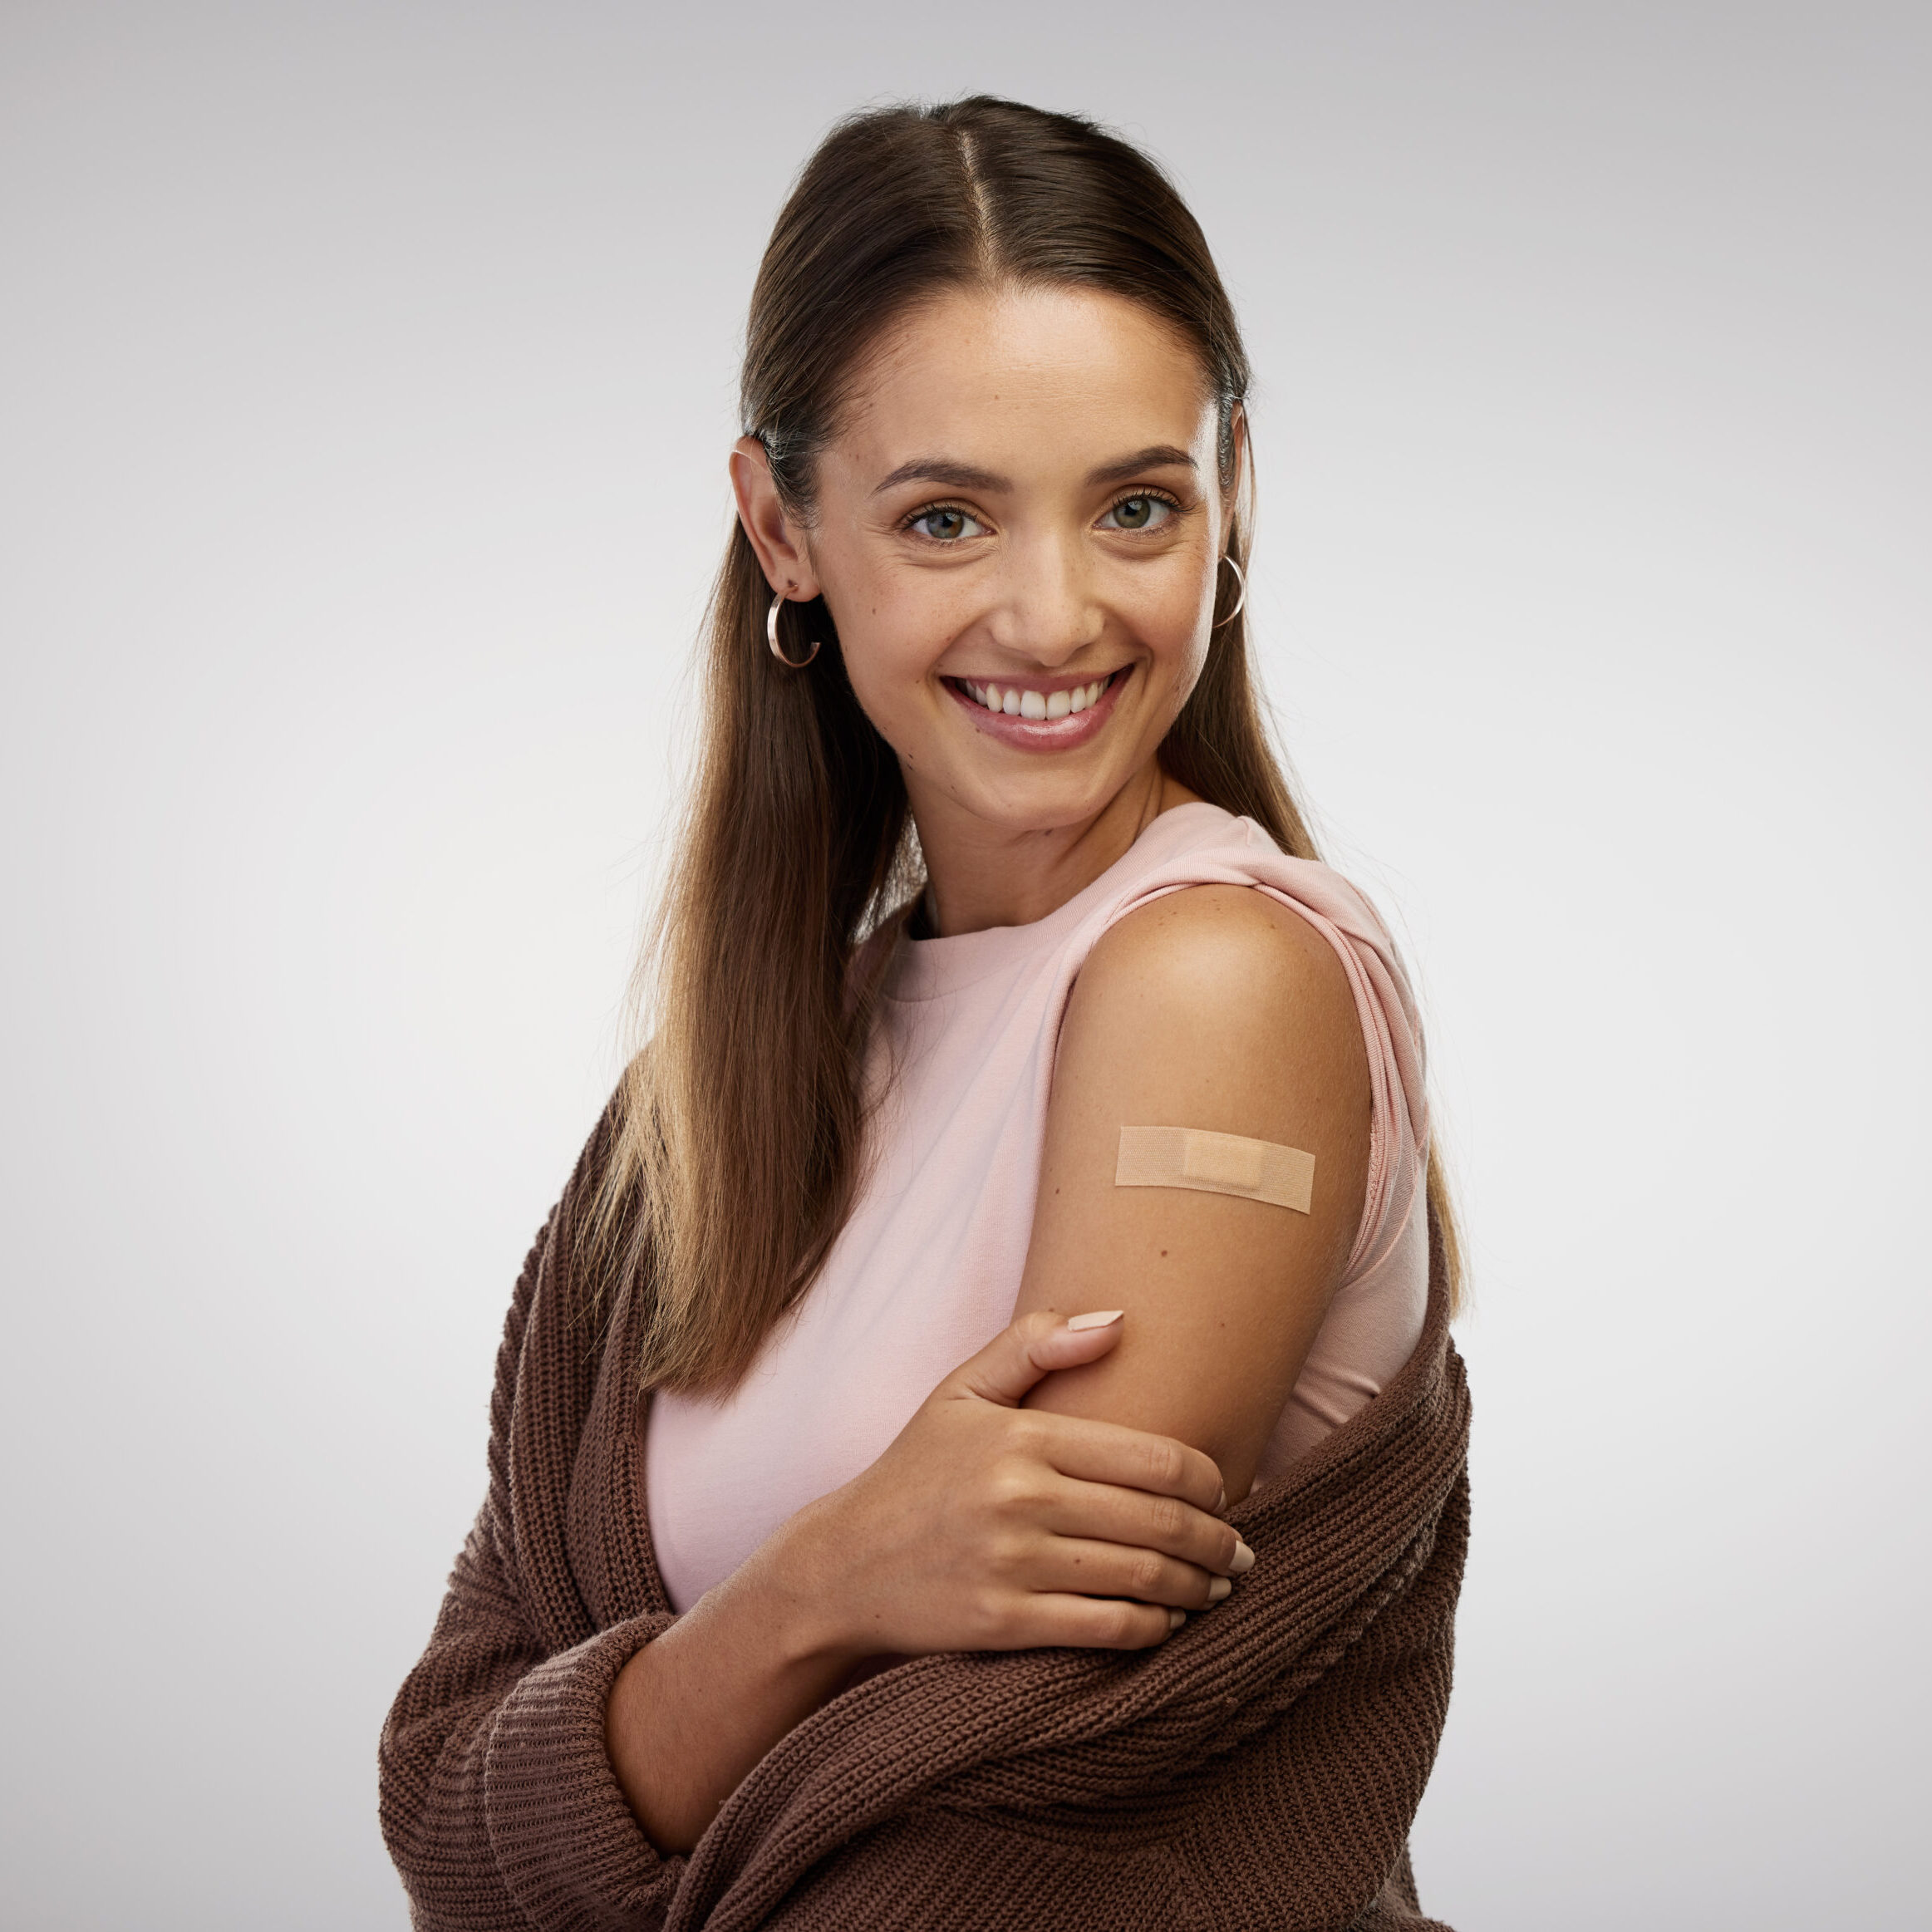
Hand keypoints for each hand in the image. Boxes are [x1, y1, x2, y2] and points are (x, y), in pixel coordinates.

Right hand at [782, 1309, 1250, 1662]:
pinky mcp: (1003, 1623)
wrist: (840, 1565)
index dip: (1211, 1482)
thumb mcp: (960, 1391)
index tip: (1226, 1496)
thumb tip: (1118, 1319)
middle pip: (1160, 1521)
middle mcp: (1021, 1498)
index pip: (1156, 1457)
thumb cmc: (914, 1472)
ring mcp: (1012, 1564)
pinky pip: (1106, 1629)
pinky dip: (1153, 1628)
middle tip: (1239, 1554)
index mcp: (1023, 1437)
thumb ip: (1034, 1343)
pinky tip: (1167, 1621)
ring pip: (1143, 1578)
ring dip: (1196, 1588)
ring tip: (1214, 1588)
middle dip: (1217, 1542)